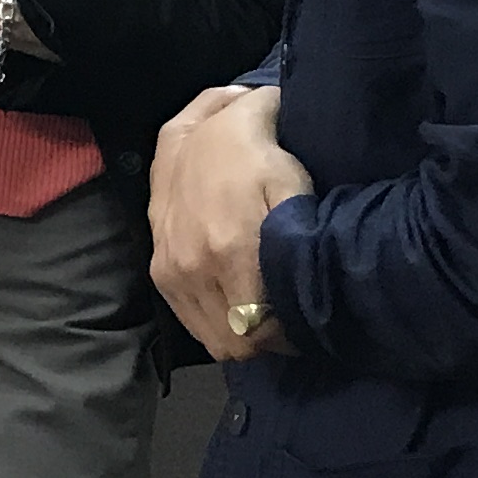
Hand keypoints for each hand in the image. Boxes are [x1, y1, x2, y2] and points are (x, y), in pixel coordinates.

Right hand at [150, 84, 308, 361]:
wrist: (196, 134)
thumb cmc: (256, 152)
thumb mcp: (289, 179)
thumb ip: (300, 227)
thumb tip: (317, 278)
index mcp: (229, 252)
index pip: (259, 332)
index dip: (286, 336)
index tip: (305, 321)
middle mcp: (194, 270)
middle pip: (237, 343)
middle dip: (267, 339)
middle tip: (290, 319)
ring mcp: (172, 274)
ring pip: (213, 339)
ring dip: (240, 334)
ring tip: (265, 312)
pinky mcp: (160, 274)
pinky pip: (192, 323)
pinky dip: (216, 322)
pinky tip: (236, 300)